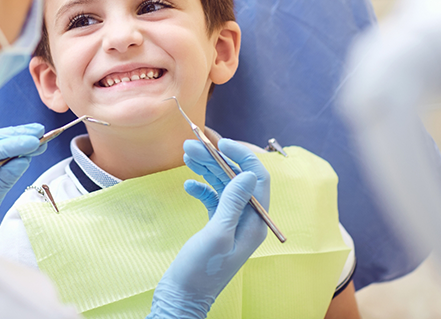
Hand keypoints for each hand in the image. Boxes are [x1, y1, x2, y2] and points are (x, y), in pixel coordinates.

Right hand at [148, 139, 269, 318]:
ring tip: (186, 154)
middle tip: (190, 145)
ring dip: (206, 169)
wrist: (183, 297)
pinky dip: (200, 188)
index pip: (257, 179)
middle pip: (236, 179)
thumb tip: (249, 173)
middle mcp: (246, 220)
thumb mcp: (217, 234)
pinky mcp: (216, 227)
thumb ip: (233, 202)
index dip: (242, 156)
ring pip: (222, 186)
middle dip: (216, 159)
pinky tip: (187, 185)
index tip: (220, 142)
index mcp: (254, 222)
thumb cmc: (200, 271)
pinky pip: (212, 199)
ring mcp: (231, 223)